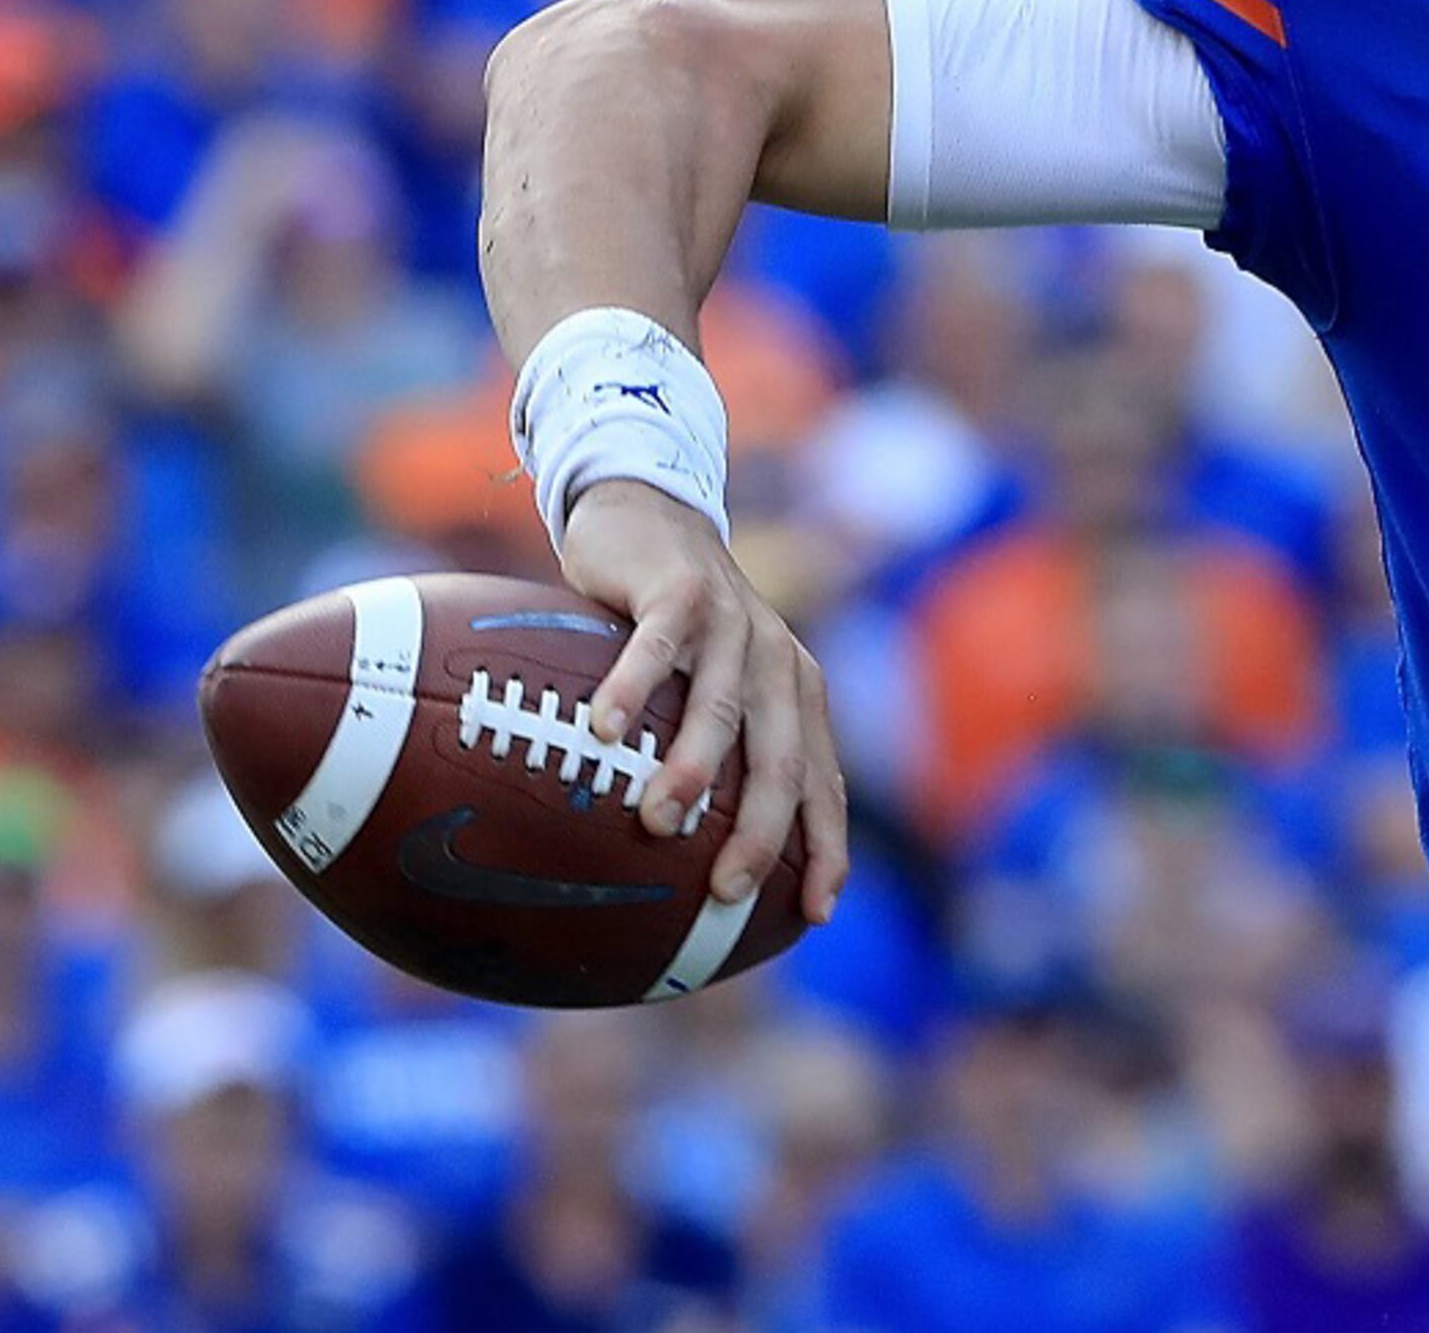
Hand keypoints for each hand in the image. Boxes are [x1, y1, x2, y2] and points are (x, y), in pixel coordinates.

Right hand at [560, 481, 848, 924]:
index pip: (822, 784)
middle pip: (782, 759)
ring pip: (723, 707)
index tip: (815, 913)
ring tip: (659, 821)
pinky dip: (634, 687)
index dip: (825, 847)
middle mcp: (777, 663)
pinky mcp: (683, 590)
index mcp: (795, 695)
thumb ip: (699, 758)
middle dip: (764, 831)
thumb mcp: (704, 687)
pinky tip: (602, 730)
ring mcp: (734, 624)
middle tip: (726, 890)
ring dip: (693, 767)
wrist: (650, 513)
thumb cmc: (675, 624)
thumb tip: (667, 864)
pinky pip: (657, 645)